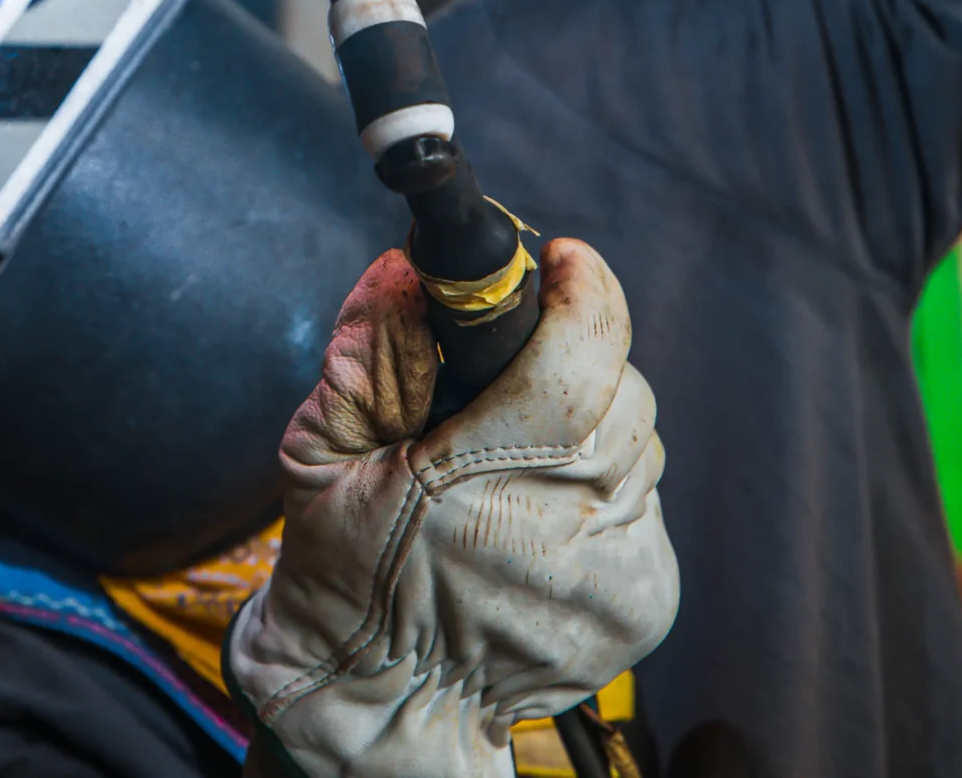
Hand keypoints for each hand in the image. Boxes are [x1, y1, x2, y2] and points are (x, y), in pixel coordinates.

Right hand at [227, 240, 676, 777]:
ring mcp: (614, 574)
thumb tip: (409, 270)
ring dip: (590, 428)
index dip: (582, 291)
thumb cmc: (344, 573)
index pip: (578, 358)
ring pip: (640, 445)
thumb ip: (366, 352)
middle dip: (577, 359)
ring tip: (519, 456)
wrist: (384, 705)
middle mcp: (563, 531)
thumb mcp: (317, 453)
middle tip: (518, 374)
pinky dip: (602, 489)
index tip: (561, 258)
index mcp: (475, 485)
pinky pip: (643, 502)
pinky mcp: (644, 603)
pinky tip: (539, 513)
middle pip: (620, 390)